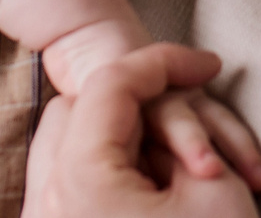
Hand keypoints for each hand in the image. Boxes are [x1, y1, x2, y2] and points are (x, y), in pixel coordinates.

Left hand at [23, 45, 260, 217]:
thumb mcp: (213, 192)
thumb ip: (179, 132)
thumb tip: (158, 121)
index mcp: (80, 175)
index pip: (111, 83)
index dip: (163, 62)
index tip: (208, 65)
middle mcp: (47, 200)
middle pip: (77, 113)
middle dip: (134, 107)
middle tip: (188, 128)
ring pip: (67, 150)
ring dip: (117, 142)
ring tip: (178, 171)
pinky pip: (68, 189)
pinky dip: (105, 176)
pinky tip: (150, 196)